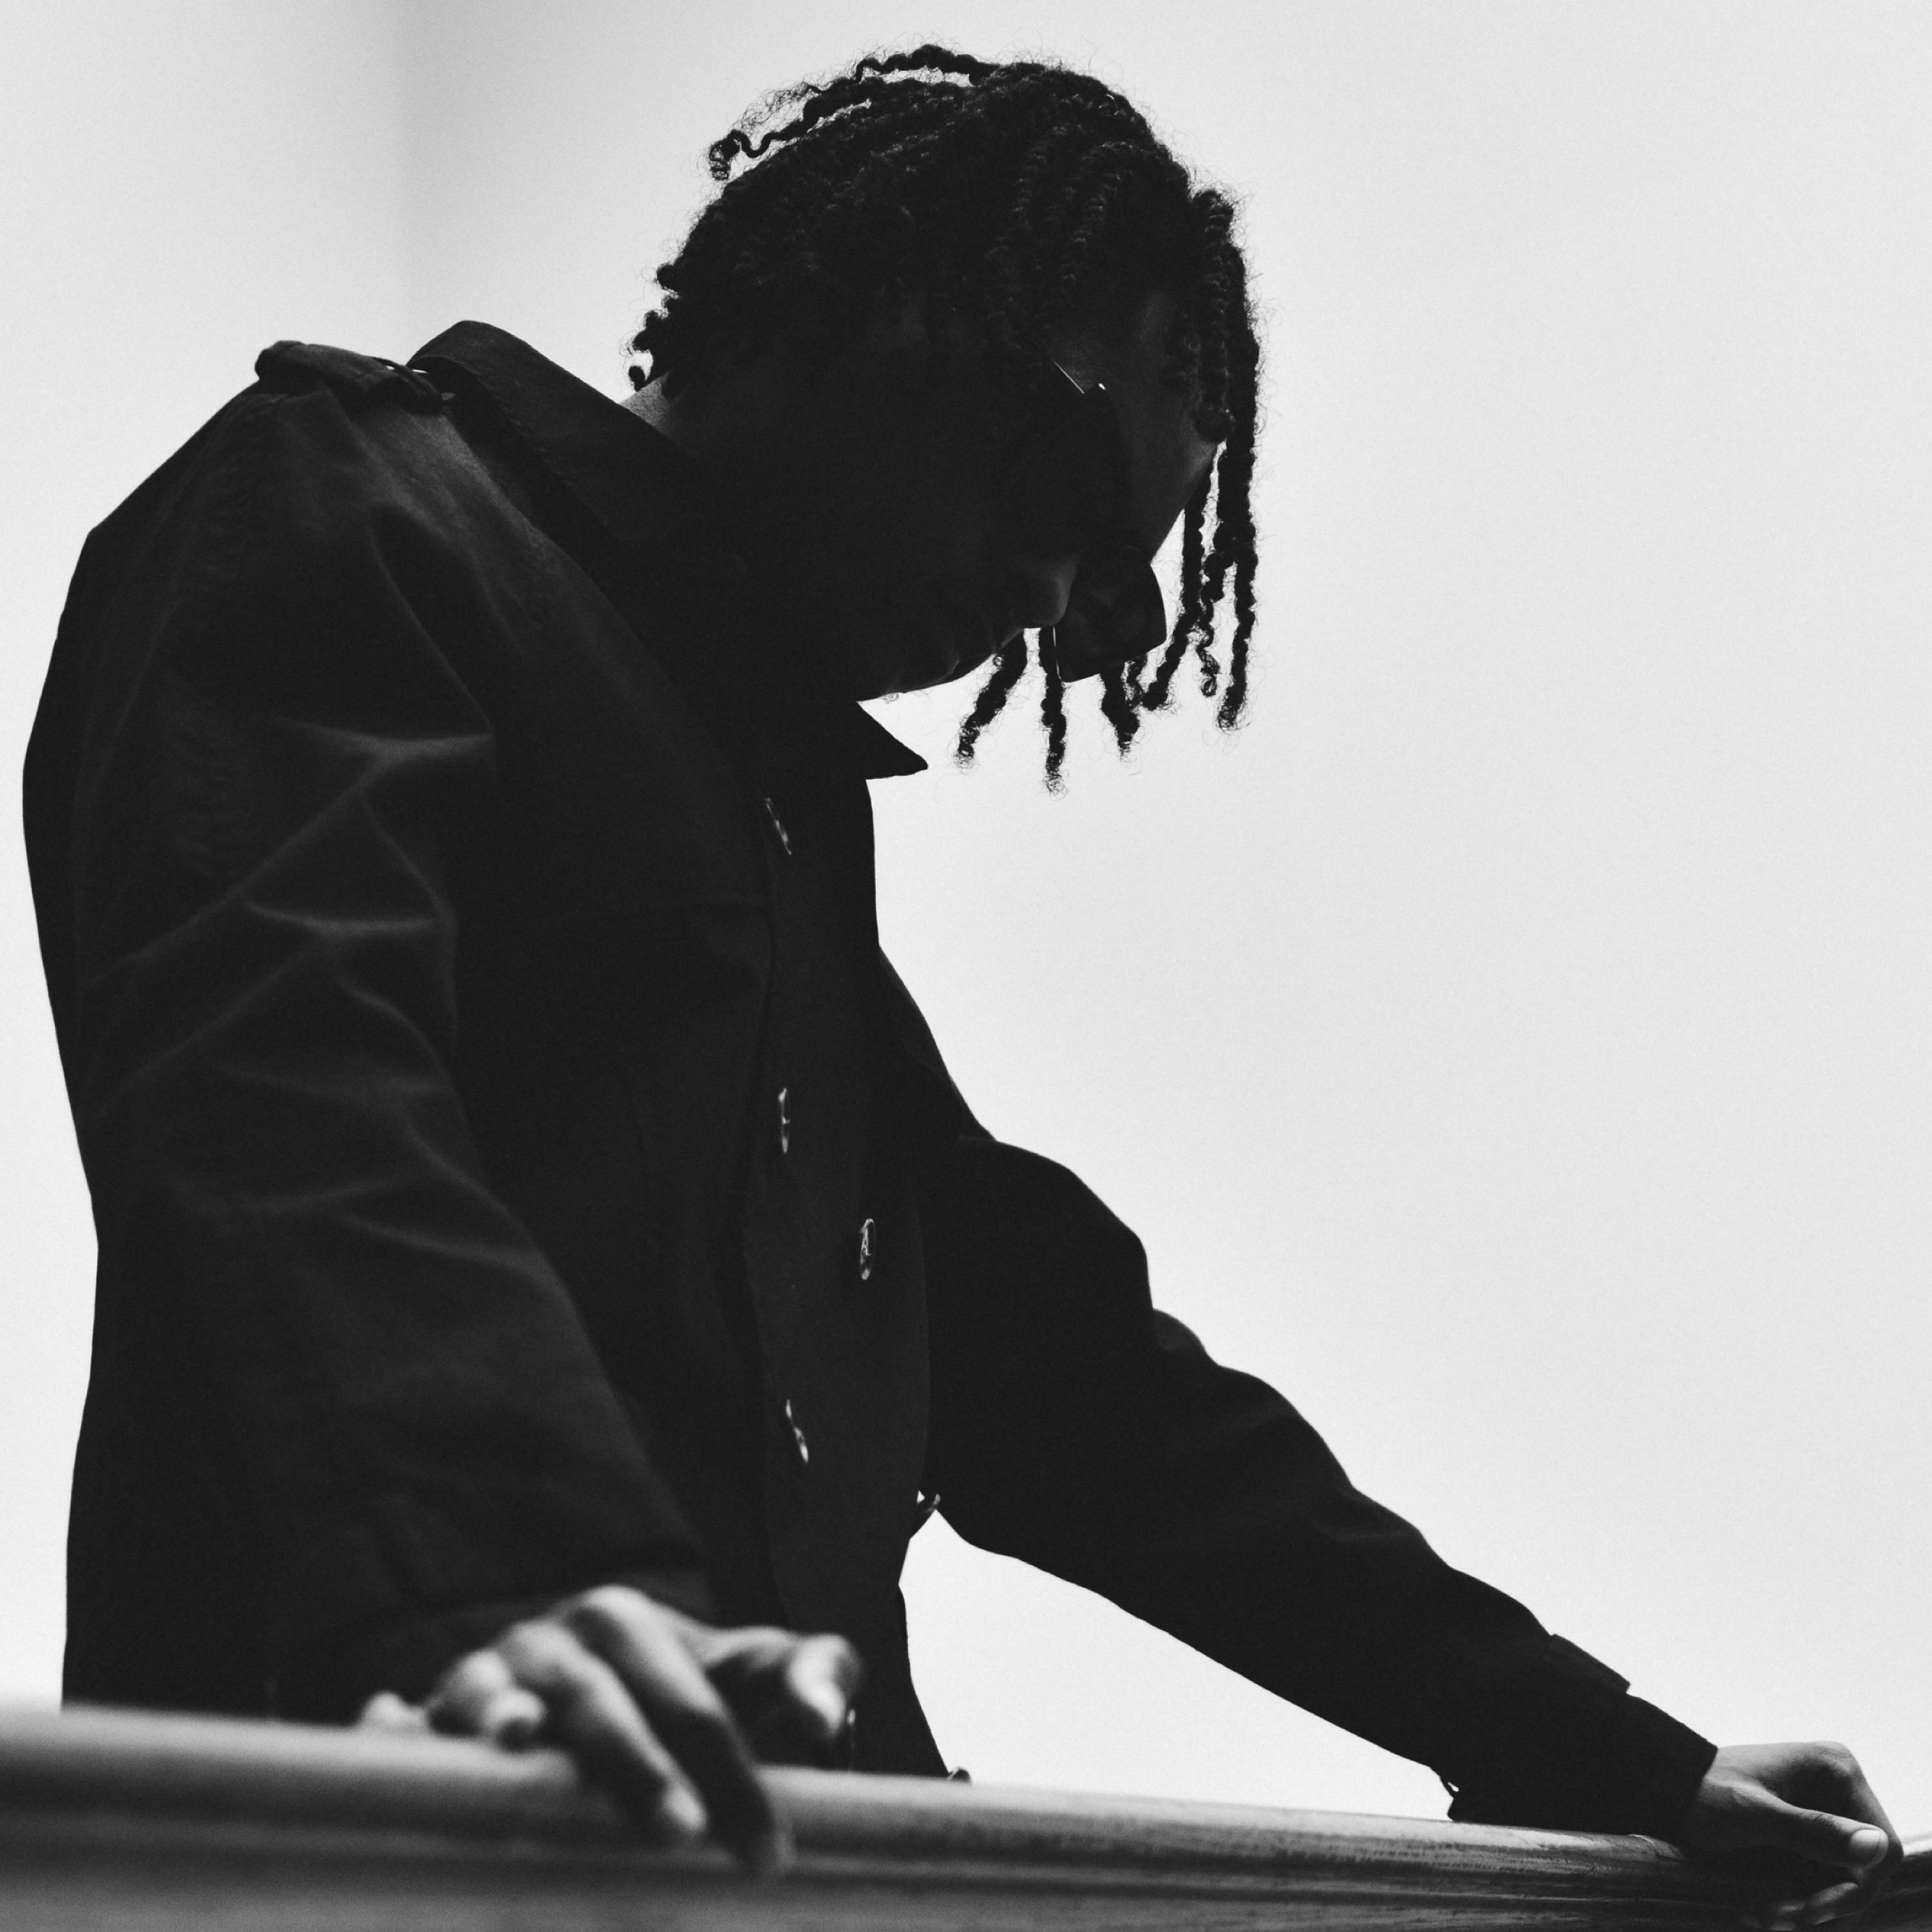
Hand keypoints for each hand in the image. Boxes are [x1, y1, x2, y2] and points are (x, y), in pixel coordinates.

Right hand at [357, 1584, 861, 1870]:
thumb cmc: (684, 1697)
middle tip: (680, 1830)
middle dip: (637, 1761)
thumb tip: (822, 1714)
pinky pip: (396, 1731)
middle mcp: (547, 1644)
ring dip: (500, 1716)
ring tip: (519, 1743)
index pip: (692, 1699)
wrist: (593, 1699)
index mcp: (625, 1624)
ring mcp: (478, 1681)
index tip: (766, 1850)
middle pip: (598, 1699)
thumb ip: (813, 1673)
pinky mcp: (423, 1730)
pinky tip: (387, 1730)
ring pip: (486, 1695)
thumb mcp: (753, 1675)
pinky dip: (387, 1732)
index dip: (734, 1769)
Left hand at [1679, 1742, 1900, 1926]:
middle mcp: (1840, 1788)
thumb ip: (1813, 1831)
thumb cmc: (1703, 1793)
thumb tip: (1878, 1845)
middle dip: (1824, 1902)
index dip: (1857, 1887)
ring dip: (1808, 1907)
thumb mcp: (1754, 1816)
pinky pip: (1821, 1879)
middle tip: (1776, 1919)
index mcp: (1837, 1770)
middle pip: (1862, 1869)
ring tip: (1764, 1917)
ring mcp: (1827, 1812)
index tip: (1812, 1912)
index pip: (1883, 1846)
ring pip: (1842, 1881)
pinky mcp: (1810, 1834)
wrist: (1668, 1789)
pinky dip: (1798, 1900)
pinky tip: (1764, 1911)